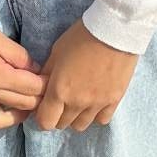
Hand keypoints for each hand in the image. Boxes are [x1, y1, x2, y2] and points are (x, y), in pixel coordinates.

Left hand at [32, 17, 138, 131]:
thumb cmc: (81, 37)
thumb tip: (42, 89)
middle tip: (61, 100)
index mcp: (59, 90)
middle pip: (62, 124)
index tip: (45, 106)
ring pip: (81, 126)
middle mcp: (77, 103)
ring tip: (78, 101)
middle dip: (58, 115)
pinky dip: (95, 114)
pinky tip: (94, 102)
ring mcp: (97, 104)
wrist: (114, 30)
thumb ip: (48, 74)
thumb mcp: (56, 52)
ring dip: (76, 116)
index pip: (45, 122)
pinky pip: (101, 120)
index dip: (42, 115)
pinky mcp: (114, 100)